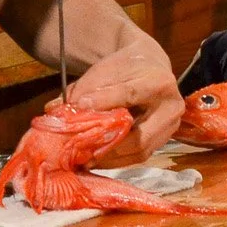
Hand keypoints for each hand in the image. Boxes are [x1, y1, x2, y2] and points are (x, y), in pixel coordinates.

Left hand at [58, 40, 184, 158]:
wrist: (150, 67)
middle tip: (78, 150)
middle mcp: (171, 108)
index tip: (80, 106)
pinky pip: (139, 156)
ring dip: (109, 158)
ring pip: (139, 151)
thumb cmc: (126, 67)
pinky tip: (96, 157)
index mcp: (159, 82)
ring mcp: (170, 128)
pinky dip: (115, 159)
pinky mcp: (163, 141)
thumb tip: (55, 110)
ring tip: (83, 158)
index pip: (129, 95)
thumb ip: (83, 88)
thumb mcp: (106, 68)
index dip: (104, 102)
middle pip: (139, 136)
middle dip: (106, 145)